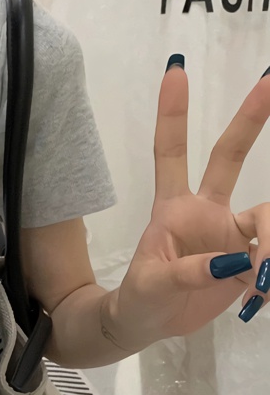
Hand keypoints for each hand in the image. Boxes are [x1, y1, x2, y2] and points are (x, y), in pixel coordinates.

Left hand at [109, 57, 269, 349]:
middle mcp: (205, 211)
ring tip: (264, 281)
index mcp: (172, 208)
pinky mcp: (247, 260)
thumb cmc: (137, 299)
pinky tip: (263, 294)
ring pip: (269, 215)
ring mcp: (229, 233)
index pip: (170, 154)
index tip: (175, 70)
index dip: (173, 115)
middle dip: (249, 120)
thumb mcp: (151, 284)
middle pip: (229, 157)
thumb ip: (188, 273)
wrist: (146, 324)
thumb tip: (233, 263)